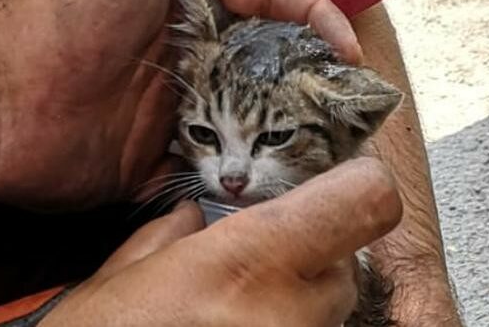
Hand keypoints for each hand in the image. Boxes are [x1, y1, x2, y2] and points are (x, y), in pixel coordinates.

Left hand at [0, 0, 362, 207]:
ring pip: (242, 114)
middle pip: (259, 56)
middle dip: (307, 77)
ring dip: (285, 130)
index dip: (310, 12)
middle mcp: (175, 43)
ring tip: (335, 154)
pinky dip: (245, 172)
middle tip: (352, 109)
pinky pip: (209, 164)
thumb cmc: (56, 3)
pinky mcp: (148, 159)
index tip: (348, 49)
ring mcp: (162, 104)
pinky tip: (284, 185)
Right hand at [38, 157, 401, 326]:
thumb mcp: (121, 279)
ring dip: (297, 300)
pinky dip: (282, 326)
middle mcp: (292, 314)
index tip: (331, 177)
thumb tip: (194, 218)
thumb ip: (170, 234)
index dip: (356, 181)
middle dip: (310, 253)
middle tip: (256, 262)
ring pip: (331, 311)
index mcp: (251, 262)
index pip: (366, 200)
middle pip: (347, 262)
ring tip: (233, 311)